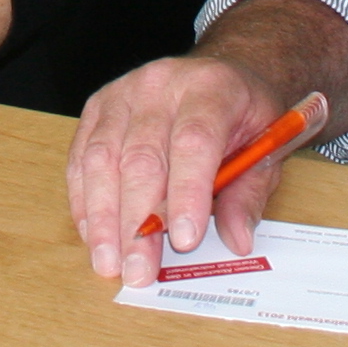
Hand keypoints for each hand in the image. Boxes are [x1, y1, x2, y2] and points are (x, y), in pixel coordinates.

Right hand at [66, 55, 300, 286]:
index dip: (187, 193)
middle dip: (138, 221)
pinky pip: (82, 156)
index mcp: (212, 89)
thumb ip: (248, 195)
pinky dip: (85, 200)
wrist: (219, 75)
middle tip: (140, 271)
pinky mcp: (98, 107)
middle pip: (142, 156)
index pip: (194, 140)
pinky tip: (94, 234)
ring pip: (103, 158)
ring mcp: (124, 93)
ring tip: (109, 263)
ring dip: (104, 218)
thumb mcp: (265, 149)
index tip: (184, 241)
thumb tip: (236, 240)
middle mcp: (162, 85)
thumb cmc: (242, 117)